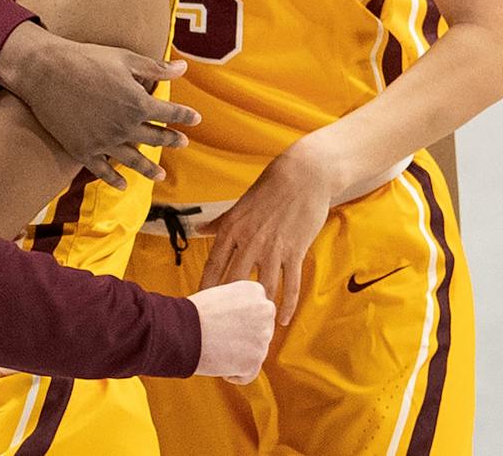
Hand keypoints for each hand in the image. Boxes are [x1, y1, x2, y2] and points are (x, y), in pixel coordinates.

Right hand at [0, 24, 199, 187]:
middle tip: (182, 142)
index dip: (184, 115)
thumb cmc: (87, 59)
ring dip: (148, 169)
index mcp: (138, 103)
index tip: (196, 118)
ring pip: (133, 160)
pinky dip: (113, 179)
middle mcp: (125, 127)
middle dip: (171, 139)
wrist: (46, 72)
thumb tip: (183, 68)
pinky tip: (122, 185)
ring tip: (160, 176)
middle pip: (154, 137)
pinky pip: (102, 170)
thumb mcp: (125, 58)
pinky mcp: (83, 150)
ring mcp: (104, 142)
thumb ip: (156, 68)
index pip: (170, 113)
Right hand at [189, 280, 275, 383]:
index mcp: (256, 291)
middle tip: (218, 338)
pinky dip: (235, 375)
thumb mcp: (222, 297)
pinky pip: (249, 374)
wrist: (181, 329)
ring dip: (237, 356)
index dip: (237, 323)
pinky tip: (219, 362)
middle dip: (243, 340)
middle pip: (260, 333)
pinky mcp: (255, 360)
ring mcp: (263, 336)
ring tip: (216, 348)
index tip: (220, 323)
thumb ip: (241, 307)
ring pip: (255, 354)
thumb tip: (249, 324)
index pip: (258, 314)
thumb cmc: (193, 314)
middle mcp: (265, 310)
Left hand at [198, 142, 341, 326]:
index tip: (199, 305)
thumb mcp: (240, 203)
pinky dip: (287, 304)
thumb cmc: (270, 187)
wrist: (304, 174)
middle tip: (224, 325)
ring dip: (258, 309)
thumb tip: (198, 228)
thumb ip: (220, 221)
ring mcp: (273, 247)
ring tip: (254, 328)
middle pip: (234, 280)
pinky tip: (282, 320)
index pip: (214, 264)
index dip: (205, 287)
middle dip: (228, 304)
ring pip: (262, 287)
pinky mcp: (295, 250)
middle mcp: (250, 240)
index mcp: (233, 228)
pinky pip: (290, 284)